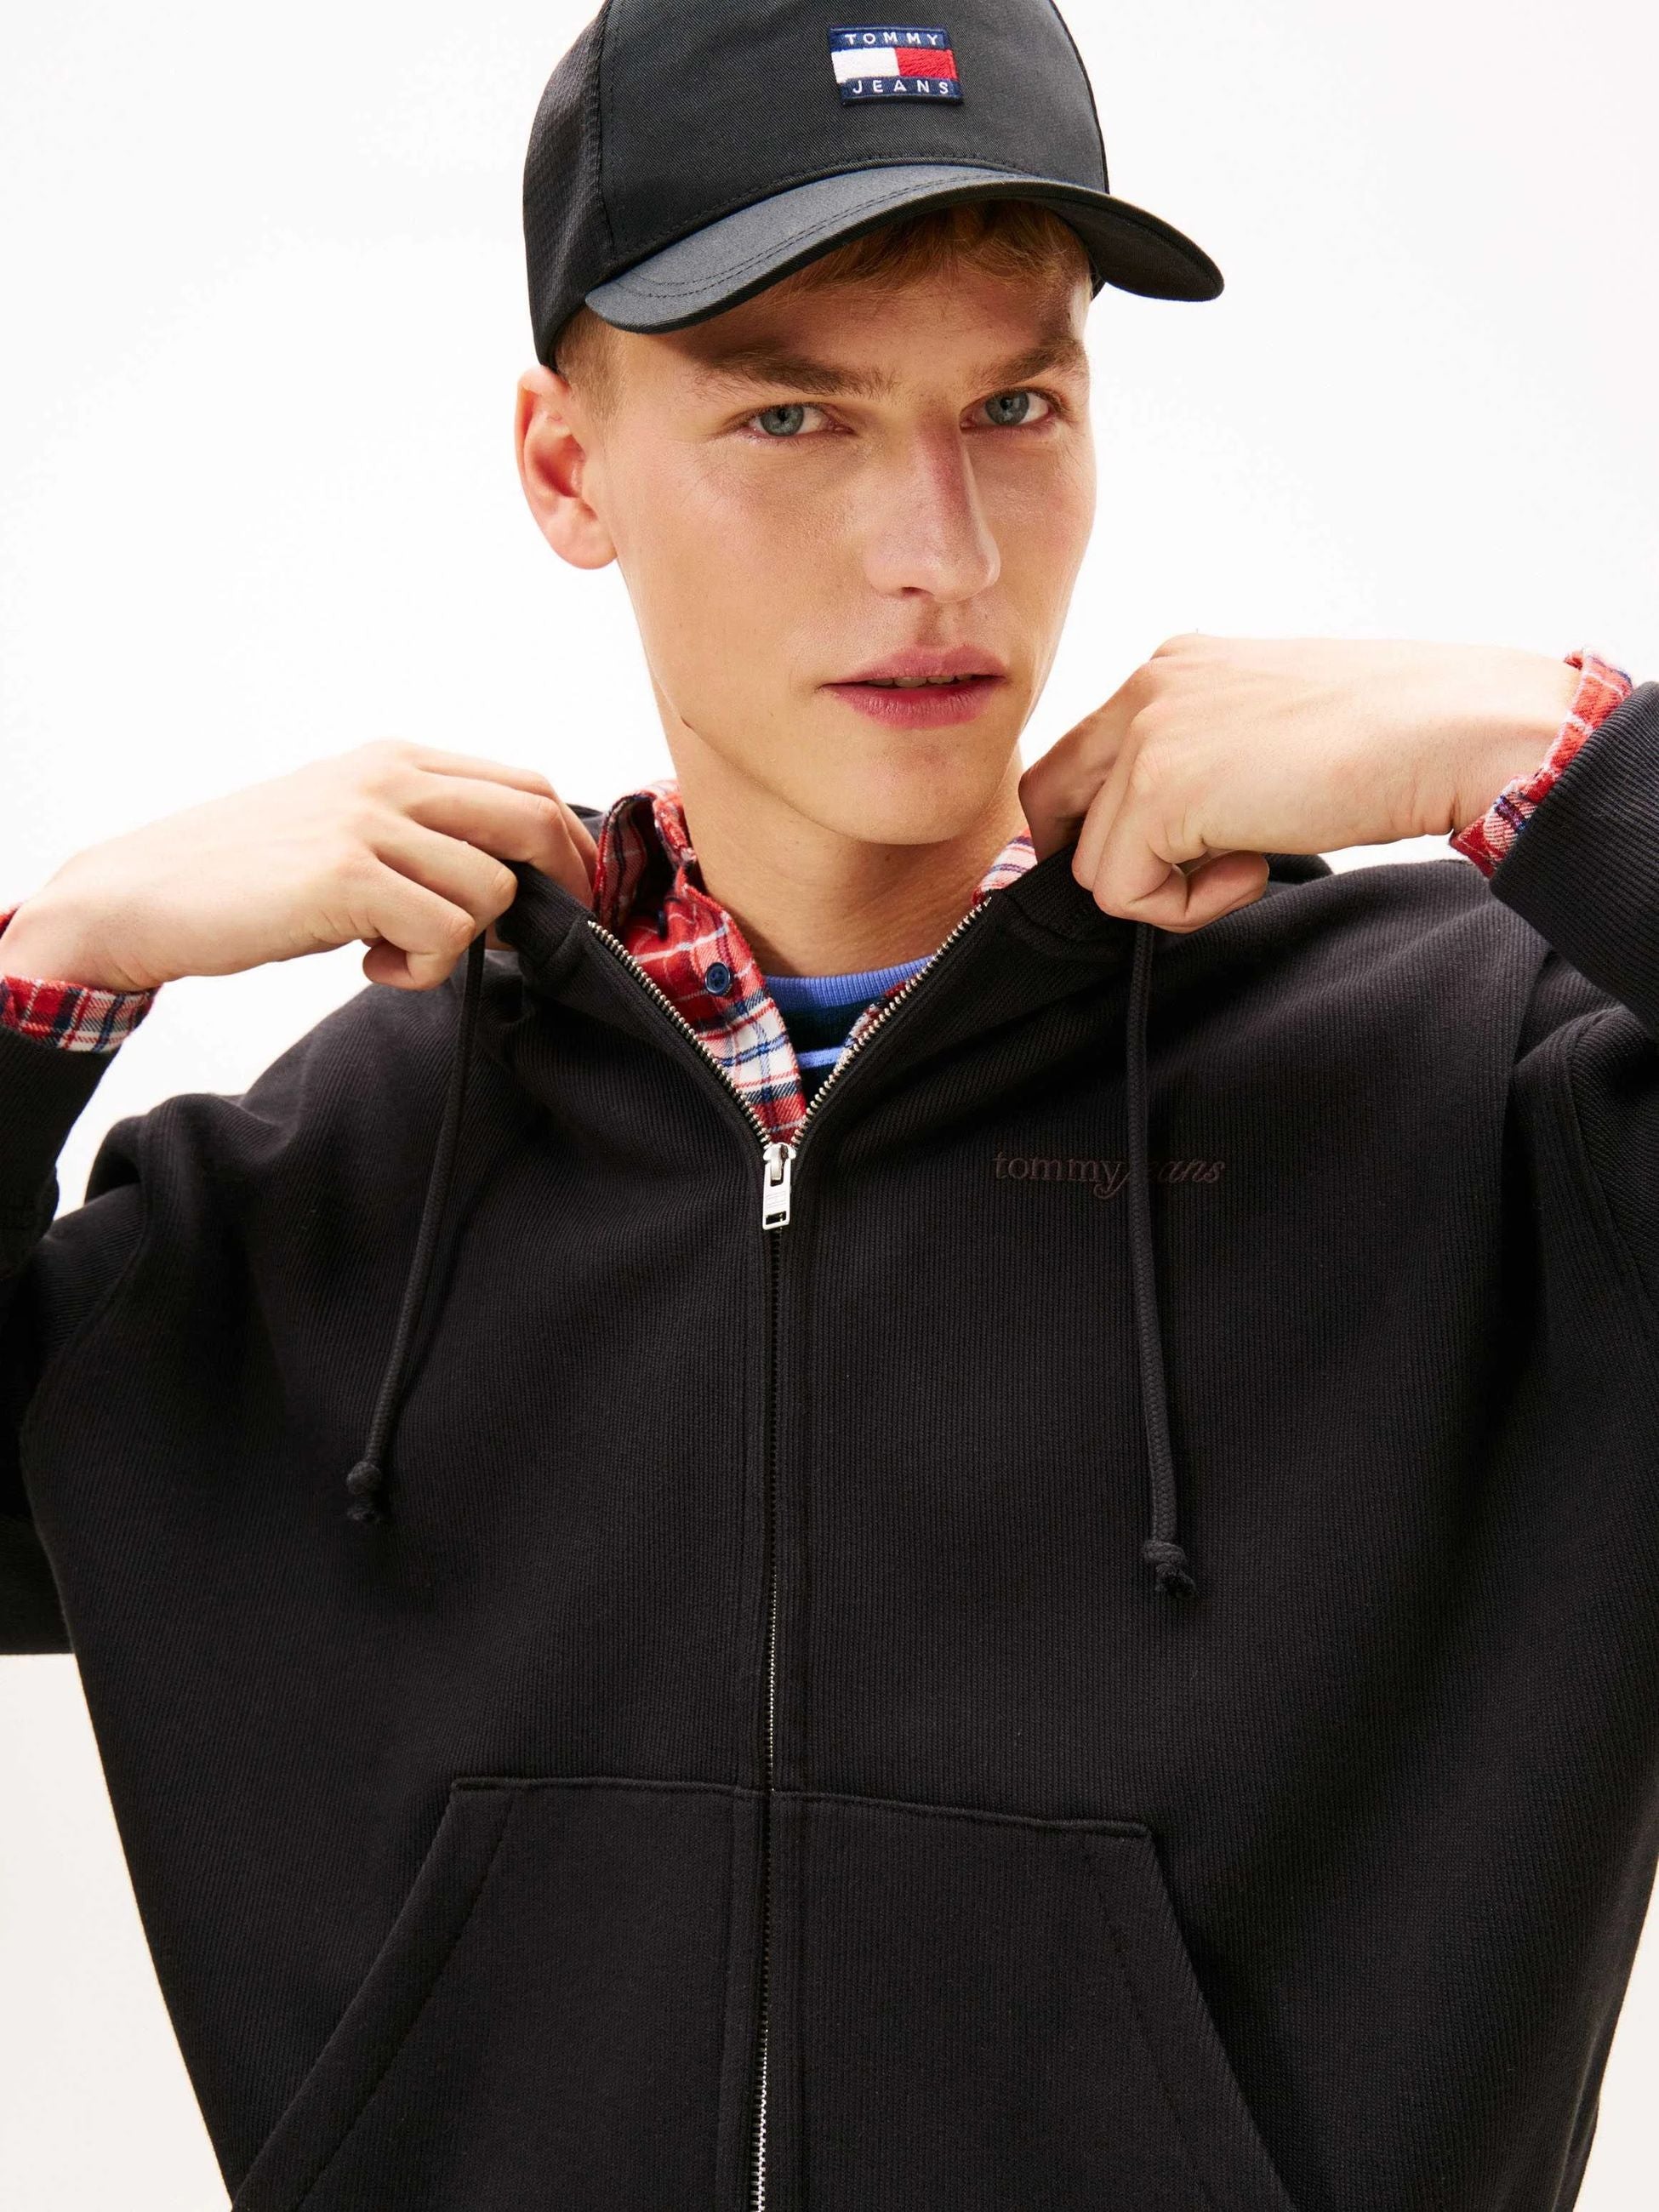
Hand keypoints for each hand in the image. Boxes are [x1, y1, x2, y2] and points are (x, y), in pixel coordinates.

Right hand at [0, 739, 597, 991]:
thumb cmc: (243, 876)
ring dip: (465, 944)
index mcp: (395, 759)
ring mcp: (369, 822)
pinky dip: (424, 971)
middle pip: (534, 819)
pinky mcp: (348, 876)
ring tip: (398, 954)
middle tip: (530, 942)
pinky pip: (446, 934)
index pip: (526, 783)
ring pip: (493, 888)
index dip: (568, 847)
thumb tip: (508, 879)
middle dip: (560, 889)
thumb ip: (420, 835)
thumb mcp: (345, 827)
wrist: (140, 897)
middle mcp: (390, 778)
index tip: (573, 900)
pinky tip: (374, 968)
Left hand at [1017, 634, 1580, 933]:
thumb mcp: (1266, 734)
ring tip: (1254, 860)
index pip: (1081, 759)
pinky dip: (1187, 908)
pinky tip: (1256, 868)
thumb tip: (1158, 842)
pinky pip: (1124, 893)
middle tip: (1181, 881)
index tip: (1158, 864)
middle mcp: (1147, 686)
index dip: (1100, 827)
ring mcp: (1148, 735)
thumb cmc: (1391, 737)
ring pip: (1092, 863)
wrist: (1452, 729)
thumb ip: (1200, 766)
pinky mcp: (1159, 791)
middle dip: (1102, 861)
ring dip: (1170, 890)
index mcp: (1173, 667)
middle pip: (1048, 803)